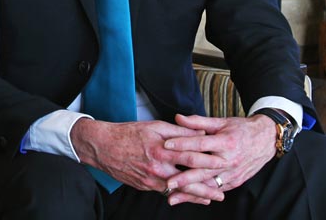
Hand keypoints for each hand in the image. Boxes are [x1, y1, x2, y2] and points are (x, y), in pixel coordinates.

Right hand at [69, 118, 226, 193]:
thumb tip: (201, 134)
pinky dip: (178, 195)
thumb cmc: (129, 133)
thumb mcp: (155, 126)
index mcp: (161, 150)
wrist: (103, 147)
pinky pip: (164, 192)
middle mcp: (157, 168)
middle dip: (206, 188)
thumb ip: (179, 131)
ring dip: (194, 196)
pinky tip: (187, 197)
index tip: (222, 163)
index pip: (190, 157)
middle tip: (222, 193)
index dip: (208, 161)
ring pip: (177, 191)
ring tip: (210, 199)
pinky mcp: (144, 186)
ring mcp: (150, 180)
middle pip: (186, 181)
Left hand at [160, 114, 276, 205]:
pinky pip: (216, 189)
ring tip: (173, 196)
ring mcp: (232, 173)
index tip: (165, 146)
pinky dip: (202, 194)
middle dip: (184, 177)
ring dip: (190, 192)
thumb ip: (199, 122)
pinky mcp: (235, 182)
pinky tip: (189, 198)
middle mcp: (229, 160)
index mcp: (225, 142)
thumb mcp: (222, 122)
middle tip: (167, 181)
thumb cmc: (242, 129)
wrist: (266, 140)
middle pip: (203, 169)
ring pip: (208, 184)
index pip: (200, 145)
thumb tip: (178, 118)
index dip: (182, 144)